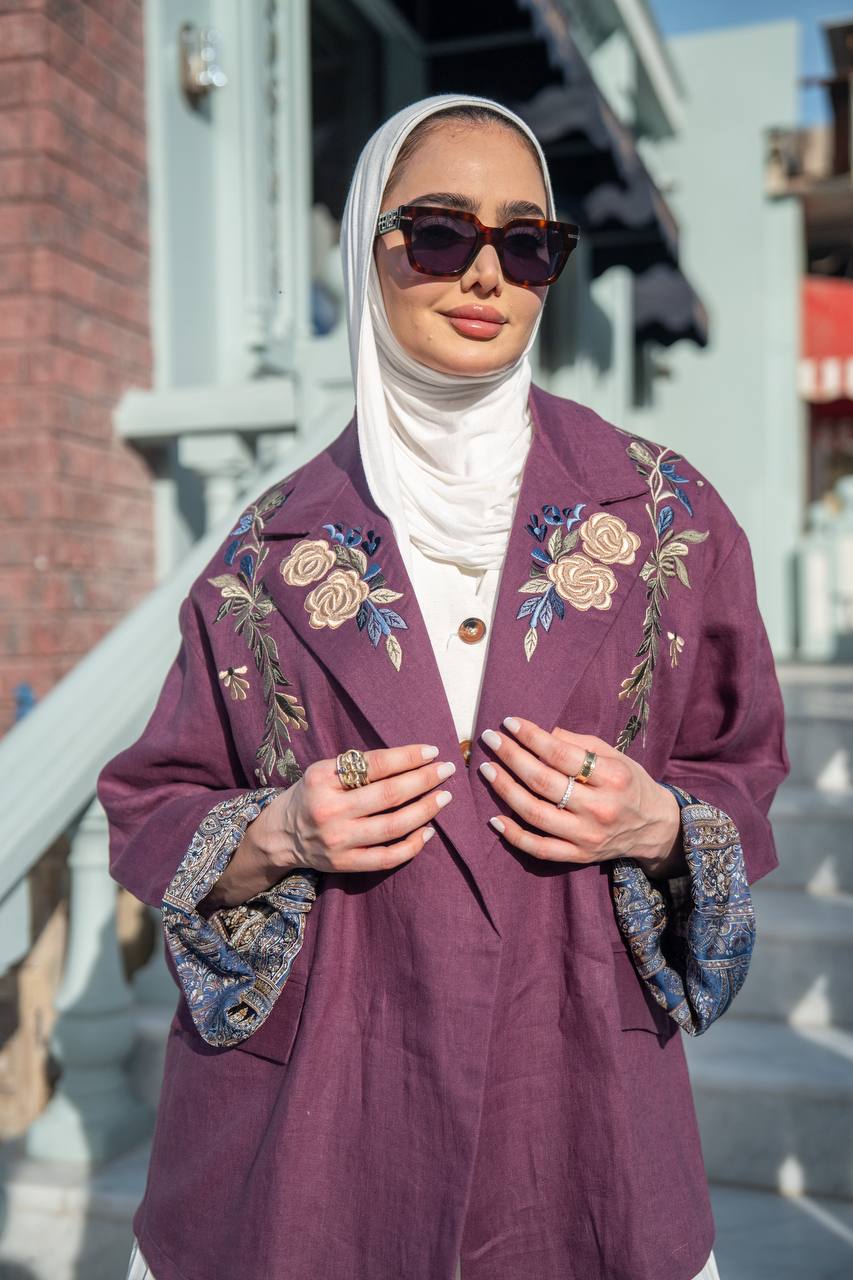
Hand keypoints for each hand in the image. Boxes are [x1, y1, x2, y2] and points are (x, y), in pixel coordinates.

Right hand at [200, 744, 455, 910]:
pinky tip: (429, 830)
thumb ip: (358, 765)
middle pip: (388, 795)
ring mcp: (338, 841)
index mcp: (322, 778)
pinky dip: (413, 845)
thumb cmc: (312, 793)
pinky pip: (388, 858)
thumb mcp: (324, 770)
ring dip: (425, 811)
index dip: (407, 757)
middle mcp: (329, 810)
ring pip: (393, 827)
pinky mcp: (345, 864)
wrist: (282, 834)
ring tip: (444, 797)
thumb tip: (411, 759)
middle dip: (424, 780)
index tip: (432, 751)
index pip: (374, 765)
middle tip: (447, 770)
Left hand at [478, 717, 684, 875]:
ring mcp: (587, 836)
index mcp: (612, 777)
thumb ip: (580, 744)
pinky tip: (494, 818)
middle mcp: (600, 808)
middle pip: (544, 782)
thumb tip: (543, 733)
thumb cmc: (629, 783)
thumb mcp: (615, 756)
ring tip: (487, 769)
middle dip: (511, 757)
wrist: (654, 827)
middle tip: (490, 739)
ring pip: (535, 813)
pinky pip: (539, 848)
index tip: (509, 723)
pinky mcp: (578, 856)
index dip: (531, 737)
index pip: (562, 754)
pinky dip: (513, 835)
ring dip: (505, 790)